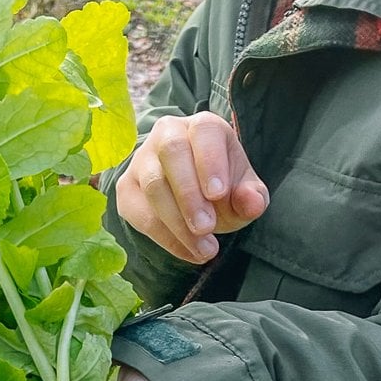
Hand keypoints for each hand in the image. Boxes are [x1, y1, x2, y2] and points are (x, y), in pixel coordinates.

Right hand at [116, 112, 267, 264]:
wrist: (194, 198)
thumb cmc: (222, 187)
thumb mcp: (244, 191)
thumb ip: (251, 196)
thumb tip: (253, 203)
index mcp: (203, 127)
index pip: (203, 132)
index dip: (209, 161)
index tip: (218, 194)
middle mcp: (168, 134)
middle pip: (171, 153)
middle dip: (188, 194)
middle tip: (206, 227)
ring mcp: (143, 160)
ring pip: (153, 185)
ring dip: (178, 222)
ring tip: (205, 249)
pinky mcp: (127, 188)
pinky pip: (140, 212)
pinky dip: (166, 237)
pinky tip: (189, 252)